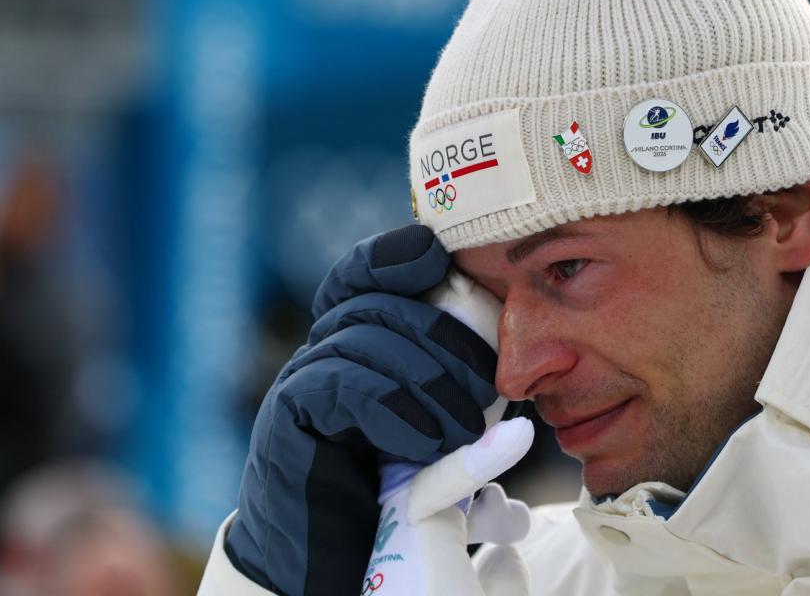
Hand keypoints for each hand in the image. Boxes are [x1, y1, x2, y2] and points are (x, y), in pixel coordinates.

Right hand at [224, 226, 498, 595]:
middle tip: (490, 387)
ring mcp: (298, 381)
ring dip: (429, 379)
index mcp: (354, 340)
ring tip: (469, 427)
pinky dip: (393, 407)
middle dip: (443, 334)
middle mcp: (321, 350)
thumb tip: (513, 389)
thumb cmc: (390, 493)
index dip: (396, 256)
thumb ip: (460, 397)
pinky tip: (426, 442)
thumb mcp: (434, 433)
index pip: (363, 272)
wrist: (327, 562)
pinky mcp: (287, 420)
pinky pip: (340, 386)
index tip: (438, 260)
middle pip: (374, 302)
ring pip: (361, 339)